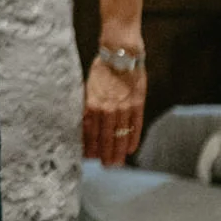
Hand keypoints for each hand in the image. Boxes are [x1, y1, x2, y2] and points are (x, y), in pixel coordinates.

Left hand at [82, 41, 148, 165]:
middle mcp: (107, 109)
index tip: (89, 158)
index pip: (90, 132)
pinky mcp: (137, 103)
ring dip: (118, 151)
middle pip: (106, 137)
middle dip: (105, 154)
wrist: (120, 54)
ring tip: (117, 163)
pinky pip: (136, 125)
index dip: (90, 147)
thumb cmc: (101, 69)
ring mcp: (124, 107)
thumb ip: (86, 106)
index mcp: (92, 104)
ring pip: (120, 135)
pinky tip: (130, 149)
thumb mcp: (87, 87)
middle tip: (107, 167)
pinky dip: (133, 138)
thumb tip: (82, 125)